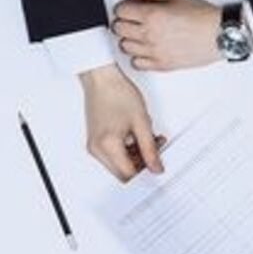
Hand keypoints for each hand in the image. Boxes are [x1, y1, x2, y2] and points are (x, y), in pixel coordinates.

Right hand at [80, 64, 165, 181]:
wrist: (102, 78)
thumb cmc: (117, 93)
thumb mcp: (142, 122)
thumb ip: (150, 149)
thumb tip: (156, 168)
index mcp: (108, 146)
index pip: (129, 174)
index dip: (146, 173)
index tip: (158, 167)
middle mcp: (97, 150)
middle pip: (123, 172)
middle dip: (142, 164)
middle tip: (156, 150)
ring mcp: (94, 146)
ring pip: (119, 165)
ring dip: (136, 157)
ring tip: (150, 139)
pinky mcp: (95, 142)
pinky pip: (113, 155)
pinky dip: (127, 150)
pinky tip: (138, 137)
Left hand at [111, 0, 221, 71]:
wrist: (220, 34)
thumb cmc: (201, 15)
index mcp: (152, 15)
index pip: (120, 11)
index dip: (124, 7)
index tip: (131, 7)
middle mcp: (150, 35)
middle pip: (118, 29)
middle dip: (124, 22)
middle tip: (135, 19)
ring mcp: (154, 52)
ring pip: (124, 47)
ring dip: (129, 39)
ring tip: (142, 34)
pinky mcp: (160, 65)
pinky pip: (136, 63)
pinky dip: (138, 56)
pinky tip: (147, 48)